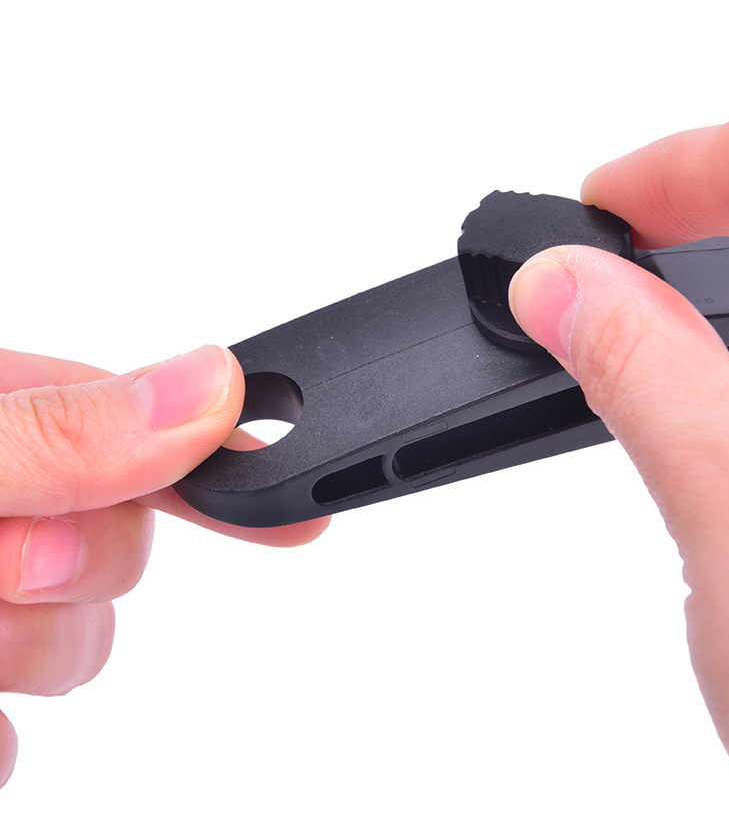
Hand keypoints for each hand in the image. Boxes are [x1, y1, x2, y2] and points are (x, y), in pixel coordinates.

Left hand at [0, 345, 328, 787]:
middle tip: (3, 572)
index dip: (229, 464)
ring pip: (81, 643)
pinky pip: (16, 739)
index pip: (150, 422)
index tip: (300, 512)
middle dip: (77, 571)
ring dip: (29, 655)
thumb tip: (210, 387)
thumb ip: (60, 436)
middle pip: (121, 541)